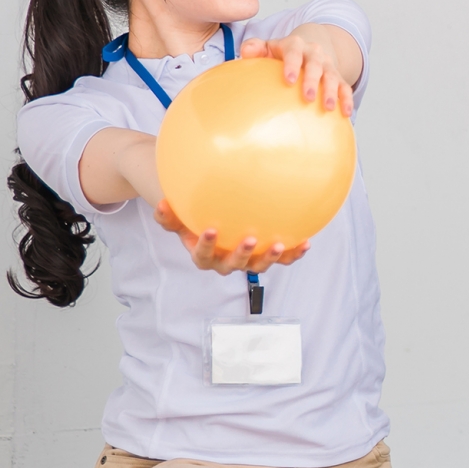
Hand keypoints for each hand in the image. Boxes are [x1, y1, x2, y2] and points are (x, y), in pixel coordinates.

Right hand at [154, 200, 310, 273]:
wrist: (210, 220)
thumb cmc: (192, 217)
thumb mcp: (178, 215)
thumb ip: (168, 213)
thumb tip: (162, 202)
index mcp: (203, 254)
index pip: (202, 255)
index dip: (206, 246)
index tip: (210, 229)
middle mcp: (225, 261)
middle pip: (233, 265)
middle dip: (242, 254)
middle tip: (250, 238)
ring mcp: (247, 261)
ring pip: (259, 266)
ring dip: (271, 257)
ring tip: (280, 244)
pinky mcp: (266, 256)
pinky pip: (282, 258)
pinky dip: (294, 253)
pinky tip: (306, 242)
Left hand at [240, 31, 353, 114]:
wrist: (308, 49)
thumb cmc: (282, 54)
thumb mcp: (268, 47)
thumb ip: (255, 48)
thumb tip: (245, 52)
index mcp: (295, 45)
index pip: (294, 52)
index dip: (292, 65)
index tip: (288, 80)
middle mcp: (314, 53)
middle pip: (315, 65)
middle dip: (312, 81)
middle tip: (307, 97)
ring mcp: (327, 65)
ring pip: (332, 76)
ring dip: (331, 92)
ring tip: (328, 107)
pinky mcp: (338, 77)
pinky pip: (345, 87)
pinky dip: (346, 99)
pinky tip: (346, 113)